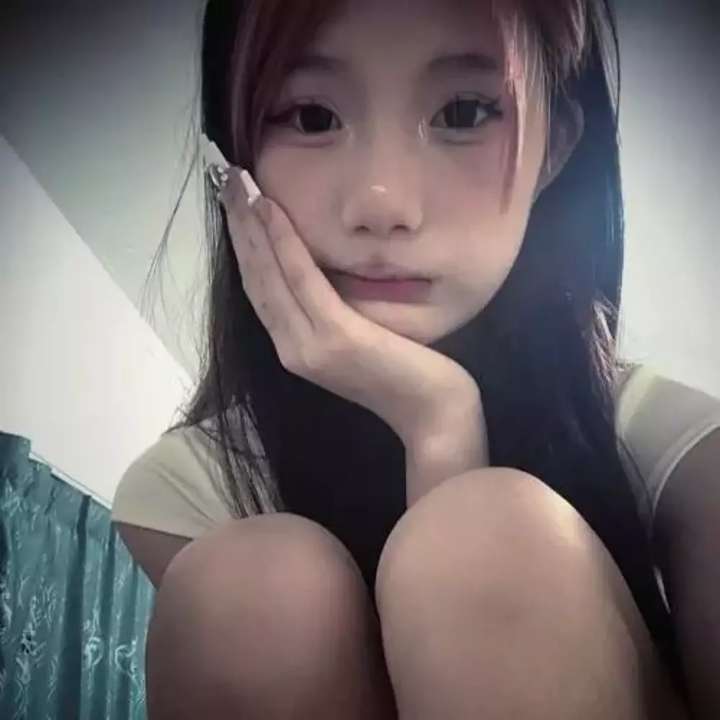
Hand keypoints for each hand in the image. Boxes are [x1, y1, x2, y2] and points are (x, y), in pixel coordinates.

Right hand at [218, 167, 483, 444]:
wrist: (430, 414)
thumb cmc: (402, 377)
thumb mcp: (356, 341)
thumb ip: (329, 316)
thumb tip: (316, 272)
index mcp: (295, 349)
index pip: (260, 292)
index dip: (243, 249)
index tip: (234, 208)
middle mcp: (292, 348)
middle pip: (255, 279)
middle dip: (238, 229)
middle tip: (225, 182)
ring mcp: (310, 344)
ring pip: (270, 276)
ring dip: (251, 227)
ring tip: (237, 186)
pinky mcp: (336, 336)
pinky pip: (303, 280)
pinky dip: (282, 243)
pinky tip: (269, 212)